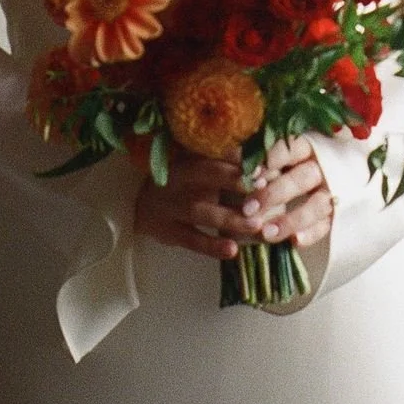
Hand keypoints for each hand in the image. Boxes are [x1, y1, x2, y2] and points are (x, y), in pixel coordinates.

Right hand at [131, 138, 333, 259]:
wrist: (137, 204)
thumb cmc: (181, 181)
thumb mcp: (195, 164)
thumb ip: (223, 160)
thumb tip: (265, 154)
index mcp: (189, 157)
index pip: (216, 153)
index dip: (240, 158)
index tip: (267, 163)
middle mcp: (179, 178)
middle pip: (207, 176)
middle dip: (236, 181)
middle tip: (264, 187)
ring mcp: (172, 206)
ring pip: (202, 212)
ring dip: (230, 218)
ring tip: (257, 225)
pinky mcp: (169, 232)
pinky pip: (191, 239)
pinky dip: (212, 246)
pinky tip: (233, 251)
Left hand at [238, 135, 333, 251]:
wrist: (341, 169)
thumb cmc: (296, 160)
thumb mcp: (284, 152)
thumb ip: (264, 156)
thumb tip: (229, 157)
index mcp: (307, 146)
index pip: (290, 149)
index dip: (270, 160)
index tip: (250, 173)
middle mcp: (322, 167)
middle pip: (301, 179)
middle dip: (274, 194)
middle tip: (247, 209)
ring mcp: (332, 191)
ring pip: (316, 205)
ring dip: (291, 219)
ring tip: (266, 233)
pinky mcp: (337, 213)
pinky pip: (327, 225)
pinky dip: (312, 234)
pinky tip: (295, 242)